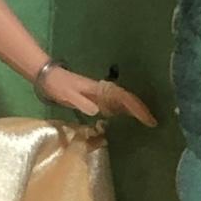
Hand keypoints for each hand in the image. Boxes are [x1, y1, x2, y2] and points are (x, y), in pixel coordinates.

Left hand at [38, 64, 157, 126]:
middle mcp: (103, 90)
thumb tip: (98, 111)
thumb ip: (81, 102)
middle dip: (140, 110)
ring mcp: (100, 94)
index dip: (136, 108)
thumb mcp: (67, 94)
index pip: (123, 98)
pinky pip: (113, 104)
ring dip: (134, 111)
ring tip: (145, 122)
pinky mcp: (94, 98)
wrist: (48, 77)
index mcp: (100, 89)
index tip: (147, 118)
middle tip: (152, 123)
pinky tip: (125, 119)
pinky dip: (122, 111)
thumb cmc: (57, 85)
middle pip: (127, 99)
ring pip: (122, 102)